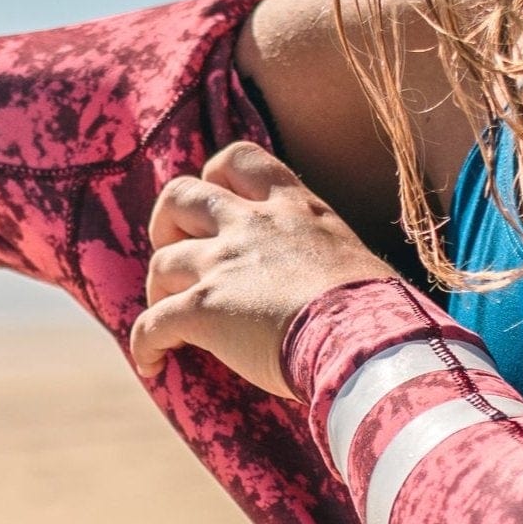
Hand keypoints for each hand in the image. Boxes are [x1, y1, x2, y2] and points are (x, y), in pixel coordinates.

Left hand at [128, 141, 392, 393]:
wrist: (366, 340)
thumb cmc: (379, 311)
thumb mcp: (352, 257)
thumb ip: (324, 254)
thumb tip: (333, 287)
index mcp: (293, 207)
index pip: (238, 160)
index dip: (214, 178)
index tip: (215, 203)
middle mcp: (251, 225)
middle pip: (179, 196)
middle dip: (167, 224)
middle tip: (178, 256)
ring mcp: (223, 264)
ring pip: (162, 262)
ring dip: (158, 290)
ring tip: (169, 320)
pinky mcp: (204, 309)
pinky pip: (152, 323)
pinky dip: (144, 343)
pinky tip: (151, 364)